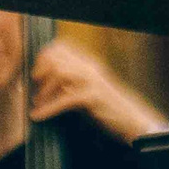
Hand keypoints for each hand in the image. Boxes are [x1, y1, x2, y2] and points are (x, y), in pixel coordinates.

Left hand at [29, 38, 161, 142]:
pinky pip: (65, 99)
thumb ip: (71, 82)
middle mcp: (89, 68)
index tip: (37, 74)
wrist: (133, 122)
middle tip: (35, 88)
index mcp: (88, 64)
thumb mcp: (88, 90)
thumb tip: (44, 82)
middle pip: (56, 58)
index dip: (44, 57)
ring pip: (59, 74)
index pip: (60, 47)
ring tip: (37, 103)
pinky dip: (49, 108)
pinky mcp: (94, 97)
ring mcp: (92, 81)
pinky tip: (39, 116)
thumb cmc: (108, 108)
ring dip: (44, 91)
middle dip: (40, 72)